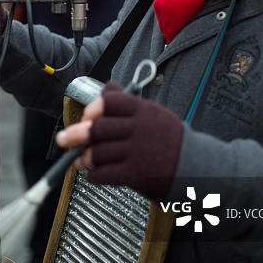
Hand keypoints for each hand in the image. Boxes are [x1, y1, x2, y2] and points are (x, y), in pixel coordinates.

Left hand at [56, 82, 183, 201]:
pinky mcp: (137, 175)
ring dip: (84, 158)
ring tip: (80, 161)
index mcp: (144, 111)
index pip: (110, 101)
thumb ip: (129, 103)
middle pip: (98, 128)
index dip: (93, 108)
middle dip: (76, 134)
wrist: (198, 168)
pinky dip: (94, 176)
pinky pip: (105, 174)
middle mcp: (140, 129)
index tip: (86, 116)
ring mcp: (138, 152)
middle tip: (63, 139)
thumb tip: (107, 86)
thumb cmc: (172, 141)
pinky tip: (94, 175)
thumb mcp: (154, 114)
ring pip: (98, 153)